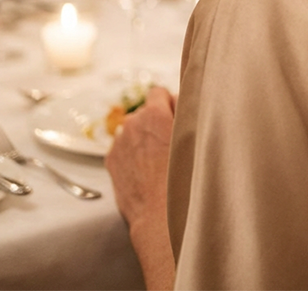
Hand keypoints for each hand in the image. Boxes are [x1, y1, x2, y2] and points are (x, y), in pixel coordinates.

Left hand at [105, 86, 175, 289]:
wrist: (161, 215)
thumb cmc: (184, 176)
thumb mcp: (195, 136)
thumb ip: (188, 113)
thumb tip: (185, 101)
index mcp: (153, 113)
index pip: (159, 92)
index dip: (171, 104)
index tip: (179, 118)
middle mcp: (132, 123)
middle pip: (146, 112)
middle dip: (157, 122)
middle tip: (172, 141)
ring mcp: (119, 142)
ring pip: (134, 131)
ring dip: (144, 138)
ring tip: (159, 160)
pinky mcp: (111, 161)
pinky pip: (124, 148)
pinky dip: (133, 154)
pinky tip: (146, 170)